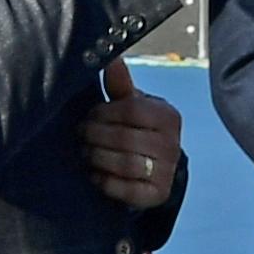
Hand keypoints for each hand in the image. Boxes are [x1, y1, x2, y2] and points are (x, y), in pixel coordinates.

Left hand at [76, 81, 185, 213]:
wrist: (156, 168)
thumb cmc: (138, 129)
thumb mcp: (132, 105)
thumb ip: (120, 84)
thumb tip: (111, 58)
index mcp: (167, 116)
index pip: (132, 110)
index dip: (104, 113)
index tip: (89, 116)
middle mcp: (172, 144)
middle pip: (125, 138)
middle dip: (95, 136)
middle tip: (81, 135)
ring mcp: (167, 172)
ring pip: (125, 164)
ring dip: (98, 158)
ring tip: (85, 153)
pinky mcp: (157, 195)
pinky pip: (127, 190)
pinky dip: (106, 182)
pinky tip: (95, 174)